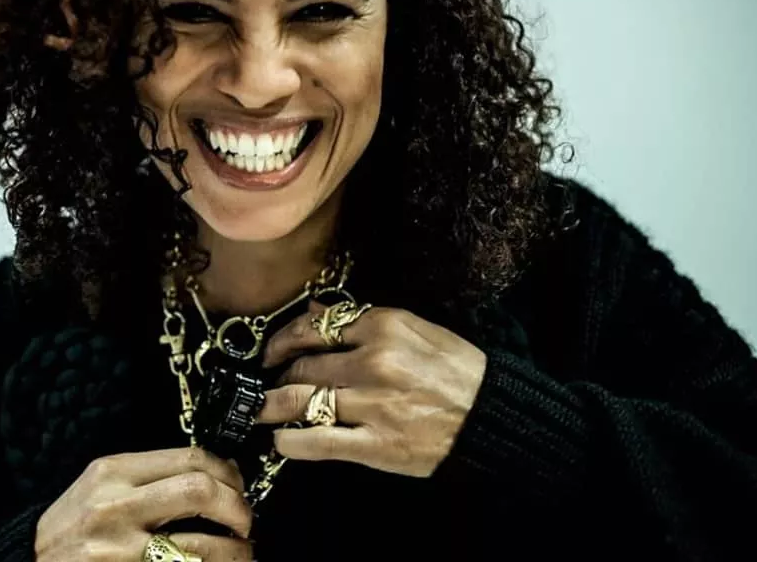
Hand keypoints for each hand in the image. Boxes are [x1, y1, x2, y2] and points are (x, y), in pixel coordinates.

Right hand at [34, 447, 252, 560]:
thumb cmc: (69, 531)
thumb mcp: (98, 488)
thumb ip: (149, 478)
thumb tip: (216, 476)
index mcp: (112, 473)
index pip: (190, 458)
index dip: (228, 474)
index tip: (238, 487)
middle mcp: (114, 507)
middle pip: (201, 492)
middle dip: (238, 508)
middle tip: (244, 522)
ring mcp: (118, 551)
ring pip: (203, 546)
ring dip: (236, 553)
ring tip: (240, 555)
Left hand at [258, 302, 486, 477]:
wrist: (493, 416)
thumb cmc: (456, 371)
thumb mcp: (416, 330)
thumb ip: (363, 321)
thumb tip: (316, 312)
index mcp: (384, 327)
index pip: (313, 328)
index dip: (282, 340)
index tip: (272, 351)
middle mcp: (373, 362)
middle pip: (301, 366)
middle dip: (277, 377)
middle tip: (270, 385)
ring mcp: (372, 405)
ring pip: (299, 401)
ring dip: (271, 408)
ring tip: (263, 412)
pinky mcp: (375, 444)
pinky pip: (316, 442)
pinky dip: (289, 442)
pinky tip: (281, 441)